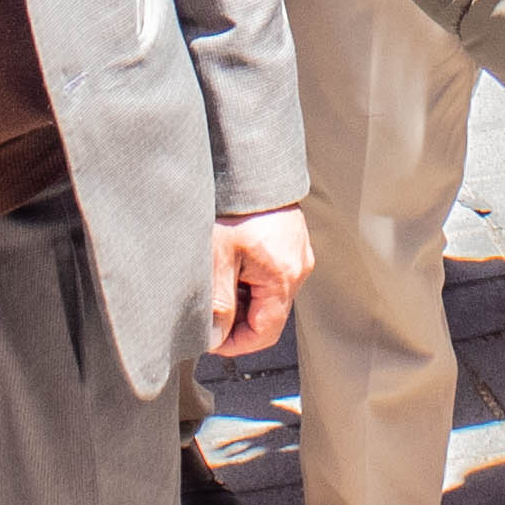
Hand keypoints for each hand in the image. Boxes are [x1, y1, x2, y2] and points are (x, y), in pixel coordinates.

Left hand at [206, 206, 306, 357]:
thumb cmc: (235, 205)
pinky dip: (248, 274)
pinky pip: (271, 271)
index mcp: (284, 278)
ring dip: (240, 294)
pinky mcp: (290, 239)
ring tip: (214, 275)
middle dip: (235, 317)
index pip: (265, 334)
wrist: (250, 161)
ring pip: (267, 293)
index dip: (234, 344)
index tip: (209, 338)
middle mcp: (298, 268)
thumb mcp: (218, 258)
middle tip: (206, 305)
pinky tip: (227, 257)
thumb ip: (218, 303)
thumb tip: (215, 337)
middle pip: (267, 314)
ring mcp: (297, 253)